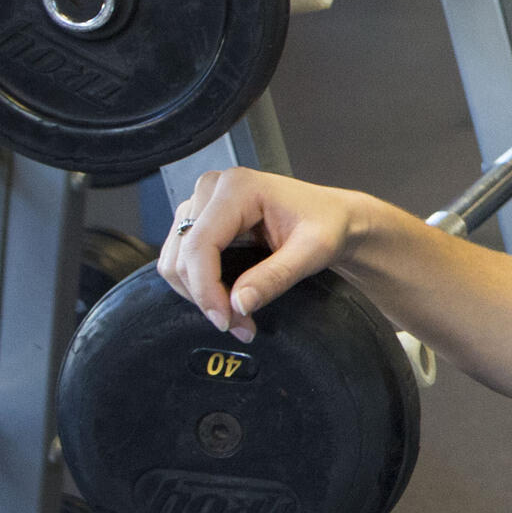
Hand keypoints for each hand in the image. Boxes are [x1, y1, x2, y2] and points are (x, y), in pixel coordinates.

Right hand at [158, 167, 365, 341]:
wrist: (335, 217)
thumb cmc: (329, 225)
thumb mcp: (313, 251)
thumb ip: (276, 277)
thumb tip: (238, 304)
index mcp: (237, 187)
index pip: (199, 244)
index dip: (206, 289)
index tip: (226, 321)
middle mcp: (211, 188)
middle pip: (182, 254)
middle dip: (205, 296)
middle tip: (238, 325)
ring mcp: (202, 202)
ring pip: (176, 259)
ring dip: (199, 294)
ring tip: (235, 317)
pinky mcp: (200, 220)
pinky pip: (182, 258)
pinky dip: (199, 285)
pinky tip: (226, 300)